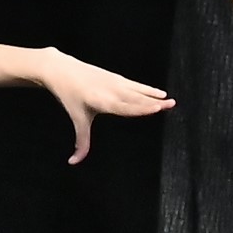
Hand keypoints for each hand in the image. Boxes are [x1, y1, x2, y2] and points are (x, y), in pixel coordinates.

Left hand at [36, 52, 176, 161]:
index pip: (125, 106)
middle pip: (136, 98)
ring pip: (138, 90)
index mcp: (102, 101)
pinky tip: (159, 93)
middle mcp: (111, 90)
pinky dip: (147, 88)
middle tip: (171, 105)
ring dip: (154, 96)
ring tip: (169, 101)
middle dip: (153, 102)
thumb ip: (81, 141)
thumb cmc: (69, 95)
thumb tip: (74, 162)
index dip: (141, 107)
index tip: (156, 108)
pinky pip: (135, 84)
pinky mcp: (116, 76)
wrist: (61, 69)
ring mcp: (115, 82)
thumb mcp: (76, 118)